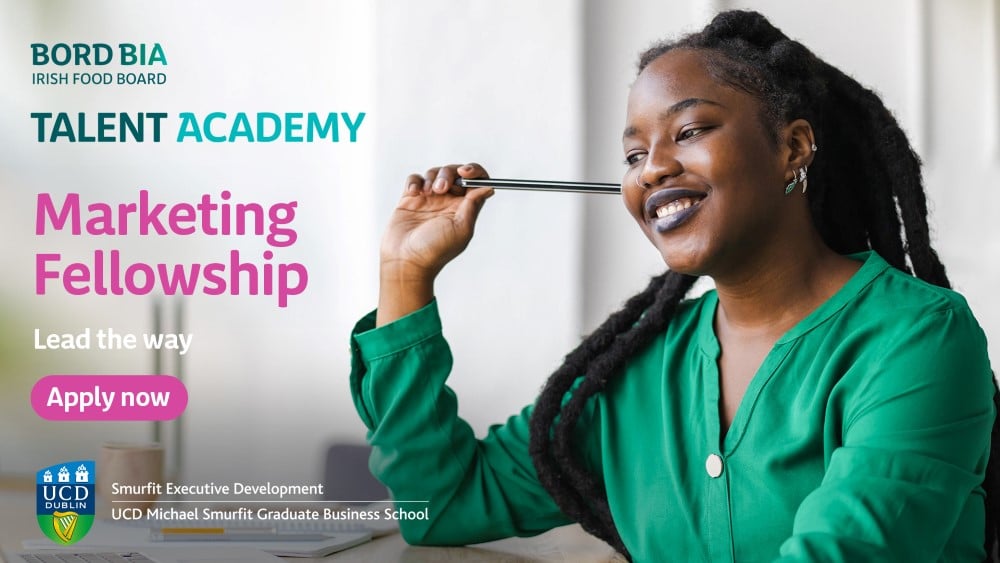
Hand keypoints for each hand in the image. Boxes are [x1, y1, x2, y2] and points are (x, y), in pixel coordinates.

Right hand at [376, 163, 493, 325]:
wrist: (405, 261)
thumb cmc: (434, 251)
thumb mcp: (461, 229)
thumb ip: (473, 205)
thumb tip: (488, 187)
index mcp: (464, 208)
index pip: (476, 182)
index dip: (474, 171)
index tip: (465, 172)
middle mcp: (448, 202)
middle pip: (455, 172)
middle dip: (449, 174)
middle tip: (441, 189)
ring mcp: (429, 199)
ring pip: (435, 172)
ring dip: (431, 177)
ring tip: (426, 194)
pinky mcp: (410, 199)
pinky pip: (415, 179)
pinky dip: (415, 181)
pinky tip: (414, 194)